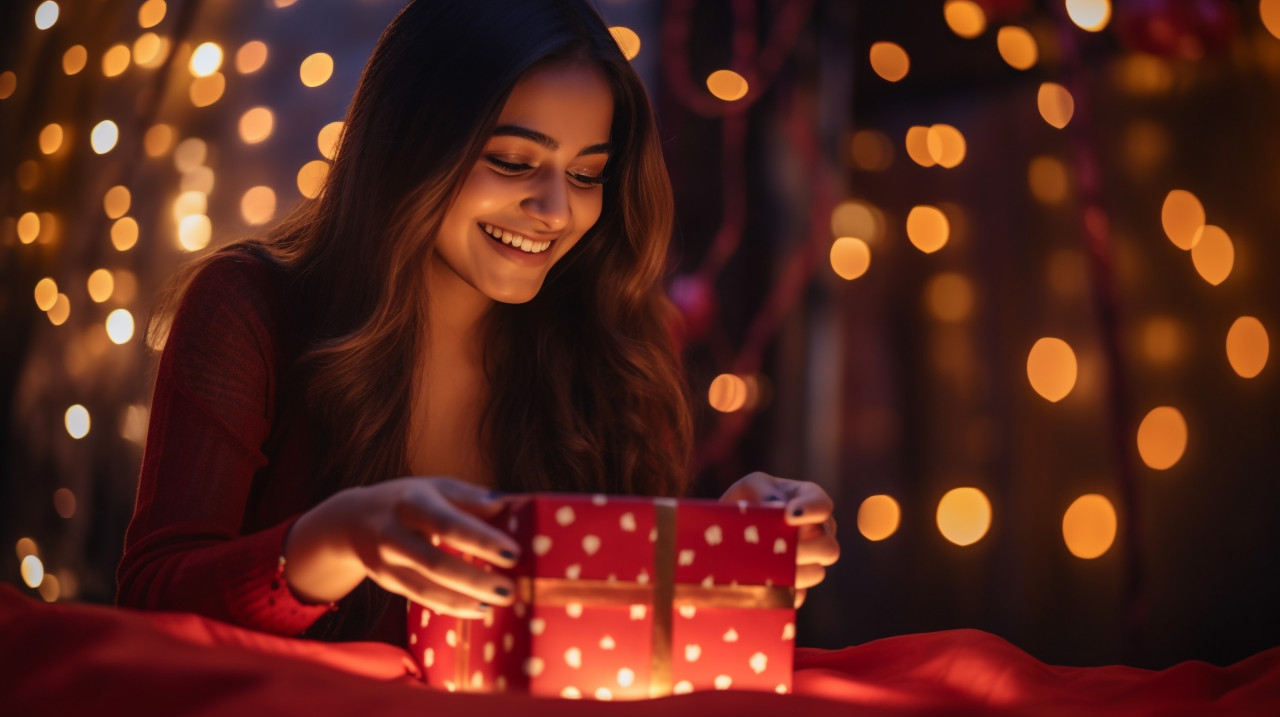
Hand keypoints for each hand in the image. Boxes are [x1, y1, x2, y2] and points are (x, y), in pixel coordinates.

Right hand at [284, 477, 520, 617]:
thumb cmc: (409, 499)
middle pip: (435, 563)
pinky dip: (450, 606)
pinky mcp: (388, 582)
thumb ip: (469, 497)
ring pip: (426, 588)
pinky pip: (421, 598)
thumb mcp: (436, 487)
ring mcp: (386, 563)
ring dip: (464, 599)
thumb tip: (504, 506)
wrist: (351, 520)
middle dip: (474, 580)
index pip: (448, 524)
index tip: (513, 553)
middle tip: (509, 590)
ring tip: (497, 602)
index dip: (480, 540)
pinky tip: (477, 609)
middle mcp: (394, 534)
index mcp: (411, 503)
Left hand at [719, 471, 839, 607]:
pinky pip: (797, 594)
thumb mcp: (751, 487)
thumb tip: (779, 506)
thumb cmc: (745, 502)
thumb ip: (764, 490)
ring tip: (769, 565)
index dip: (811, 511)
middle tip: (782, 547)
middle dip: (807, 548)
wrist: (727, 532)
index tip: (790, 515)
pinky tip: (767, 584)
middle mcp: (816, 532)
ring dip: (795, 571)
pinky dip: (784, 591)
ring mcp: (808, 560)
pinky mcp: (794, 584)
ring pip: (816, 573)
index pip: (822, 505)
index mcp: (808, 502)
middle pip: (829, 547)